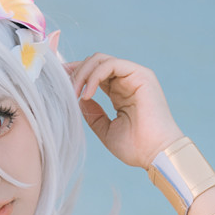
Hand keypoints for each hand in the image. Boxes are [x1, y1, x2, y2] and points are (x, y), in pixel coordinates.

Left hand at [65, 54, 182, 169]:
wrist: (156, 154)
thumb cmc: (136, 147)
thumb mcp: (106, 129)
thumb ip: (93, 113)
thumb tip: (78, 100)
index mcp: (121, 92)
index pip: (95, 73)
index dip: (76, 74)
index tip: (58, 81)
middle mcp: (128, 80)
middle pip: (95, 62)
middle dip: (75, 73)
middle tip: (64, 90)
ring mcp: (135, 75)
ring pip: (100, 60)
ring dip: (82, 74)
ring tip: (74, 93)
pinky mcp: (140, 74)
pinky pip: (110, 64)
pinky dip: (94, 76)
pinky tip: (87, 94)